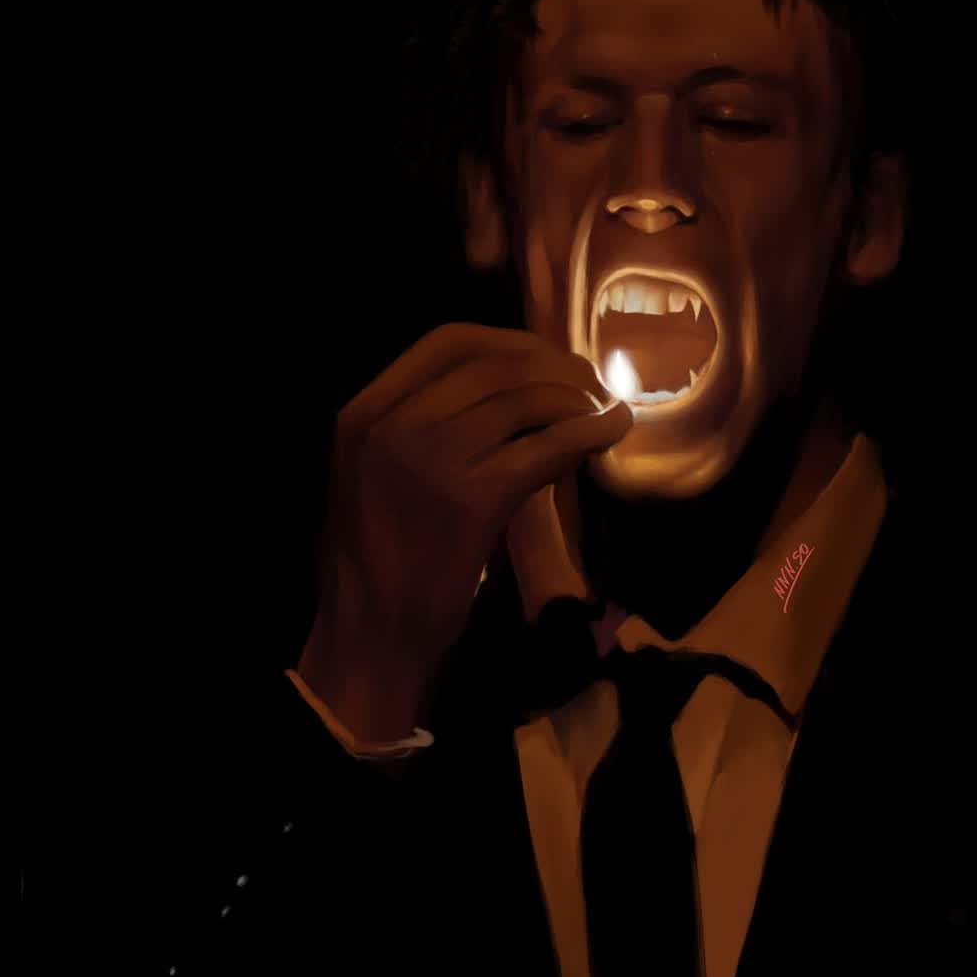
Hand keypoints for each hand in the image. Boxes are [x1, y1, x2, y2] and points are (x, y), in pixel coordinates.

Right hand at [299, 324, 632, 744]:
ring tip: (604, 412)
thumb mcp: (369, 475)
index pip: (449, 341)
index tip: (549, 358)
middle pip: (497, 363)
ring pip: (529, 398)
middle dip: (557, 367)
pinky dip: (590, 433)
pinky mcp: (474, 497)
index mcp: (364, 413)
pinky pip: (549, 446)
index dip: (512, 342)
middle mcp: (393, 424)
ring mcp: (431, 458)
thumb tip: (504, 391)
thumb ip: (414, 426)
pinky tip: (612, 434)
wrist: (372, 635)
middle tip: (591, 386)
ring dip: (580, 399)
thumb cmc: (379, 561)